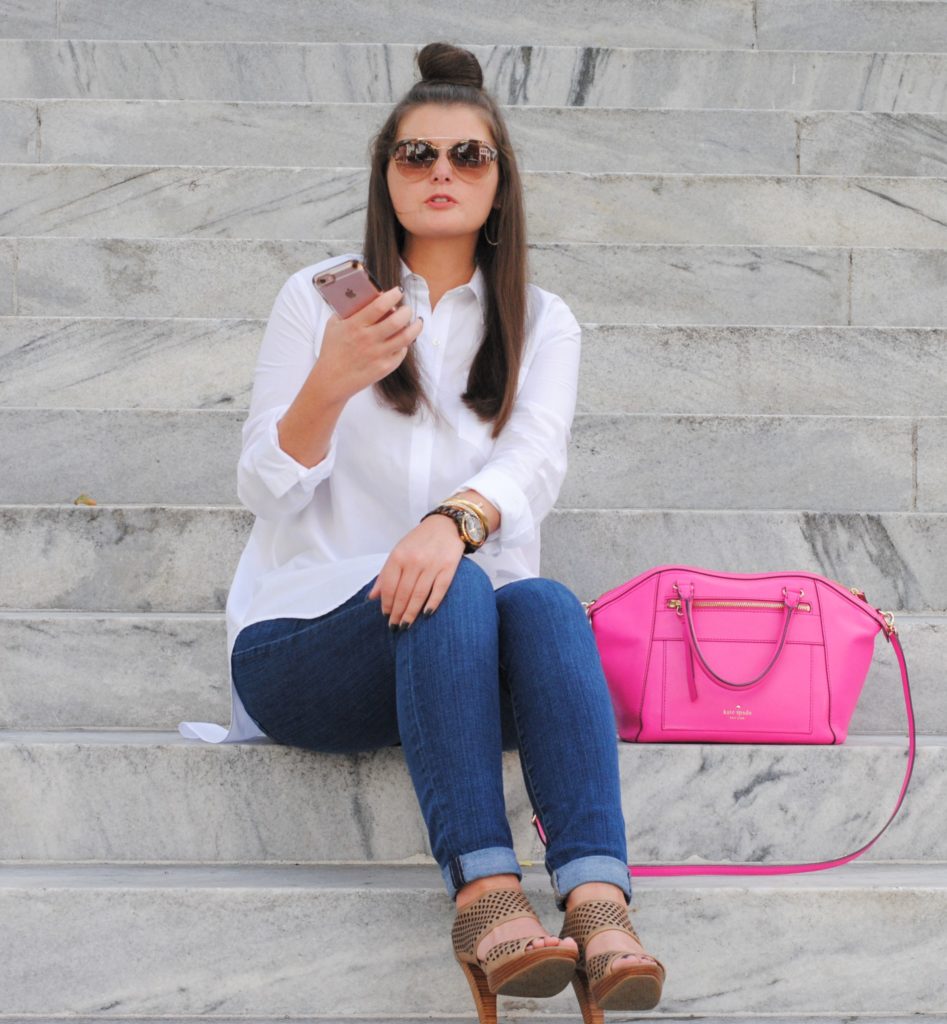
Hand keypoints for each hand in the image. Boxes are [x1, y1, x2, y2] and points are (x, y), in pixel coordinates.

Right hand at [314, 285, 422, 402]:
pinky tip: (404, 340)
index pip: (379, 305)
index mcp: (355, 325)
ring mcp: (378, 355)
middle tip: (407, 309)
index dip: (393, 296)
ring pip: (405, 337)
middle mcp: (368, 339)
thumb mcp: (334, 325)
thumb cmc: (332, 350)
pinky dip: (405, 344)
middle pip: (397, 320)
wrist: (331, 380)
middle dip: (407, 311)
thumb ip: (348, 310)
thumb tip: (367, 296)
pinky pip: (402, 352)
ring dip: (415, 327)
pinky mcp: (384, 367)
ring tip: (417, 322)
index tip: (398, 292)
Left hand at [367, 515, 465, 627]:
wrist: (446, 525)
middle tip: (394, 626)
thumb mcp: (398, 552)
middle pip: (403, 593)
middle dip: (397, 612)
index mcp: (399, 556)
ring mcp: (432, 564)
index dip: (386, 603)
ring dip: (411, 613)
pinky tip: (426, 615)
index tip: (385, 615)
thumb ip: (385, 574)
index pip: (388, 585)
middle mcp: (414, 560)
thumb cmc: (419, 540)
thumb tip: (372, 597)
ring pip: (419, 594)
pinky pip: (439, 589)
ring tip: (405, 625)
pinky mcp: (449, 567)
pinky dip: (432, 603)